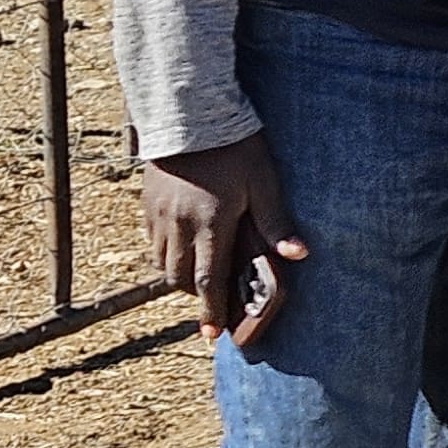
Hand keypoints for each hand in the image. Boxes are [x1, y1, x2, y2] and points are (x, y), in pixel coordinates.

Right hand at [141, 133, 309, 338]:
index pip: (208, 280)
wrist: (190, 112)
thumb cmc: (235, 146)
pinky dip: (165, 254)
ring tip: (199, 277)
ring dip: (179, 276)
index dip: (210, 310)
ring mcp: (158, 215)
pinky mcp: (147, 203)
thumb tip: (299, 255)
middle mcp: (178, 225)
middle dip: (196, 294)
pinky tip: (183, 247)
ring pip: (161, 262)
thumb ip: (276, 222)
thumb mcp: (263, 182)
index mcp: (209, 224)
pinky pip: (151, 241)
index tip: (211, 334)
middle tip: (213, 300)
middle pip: (179, 277)